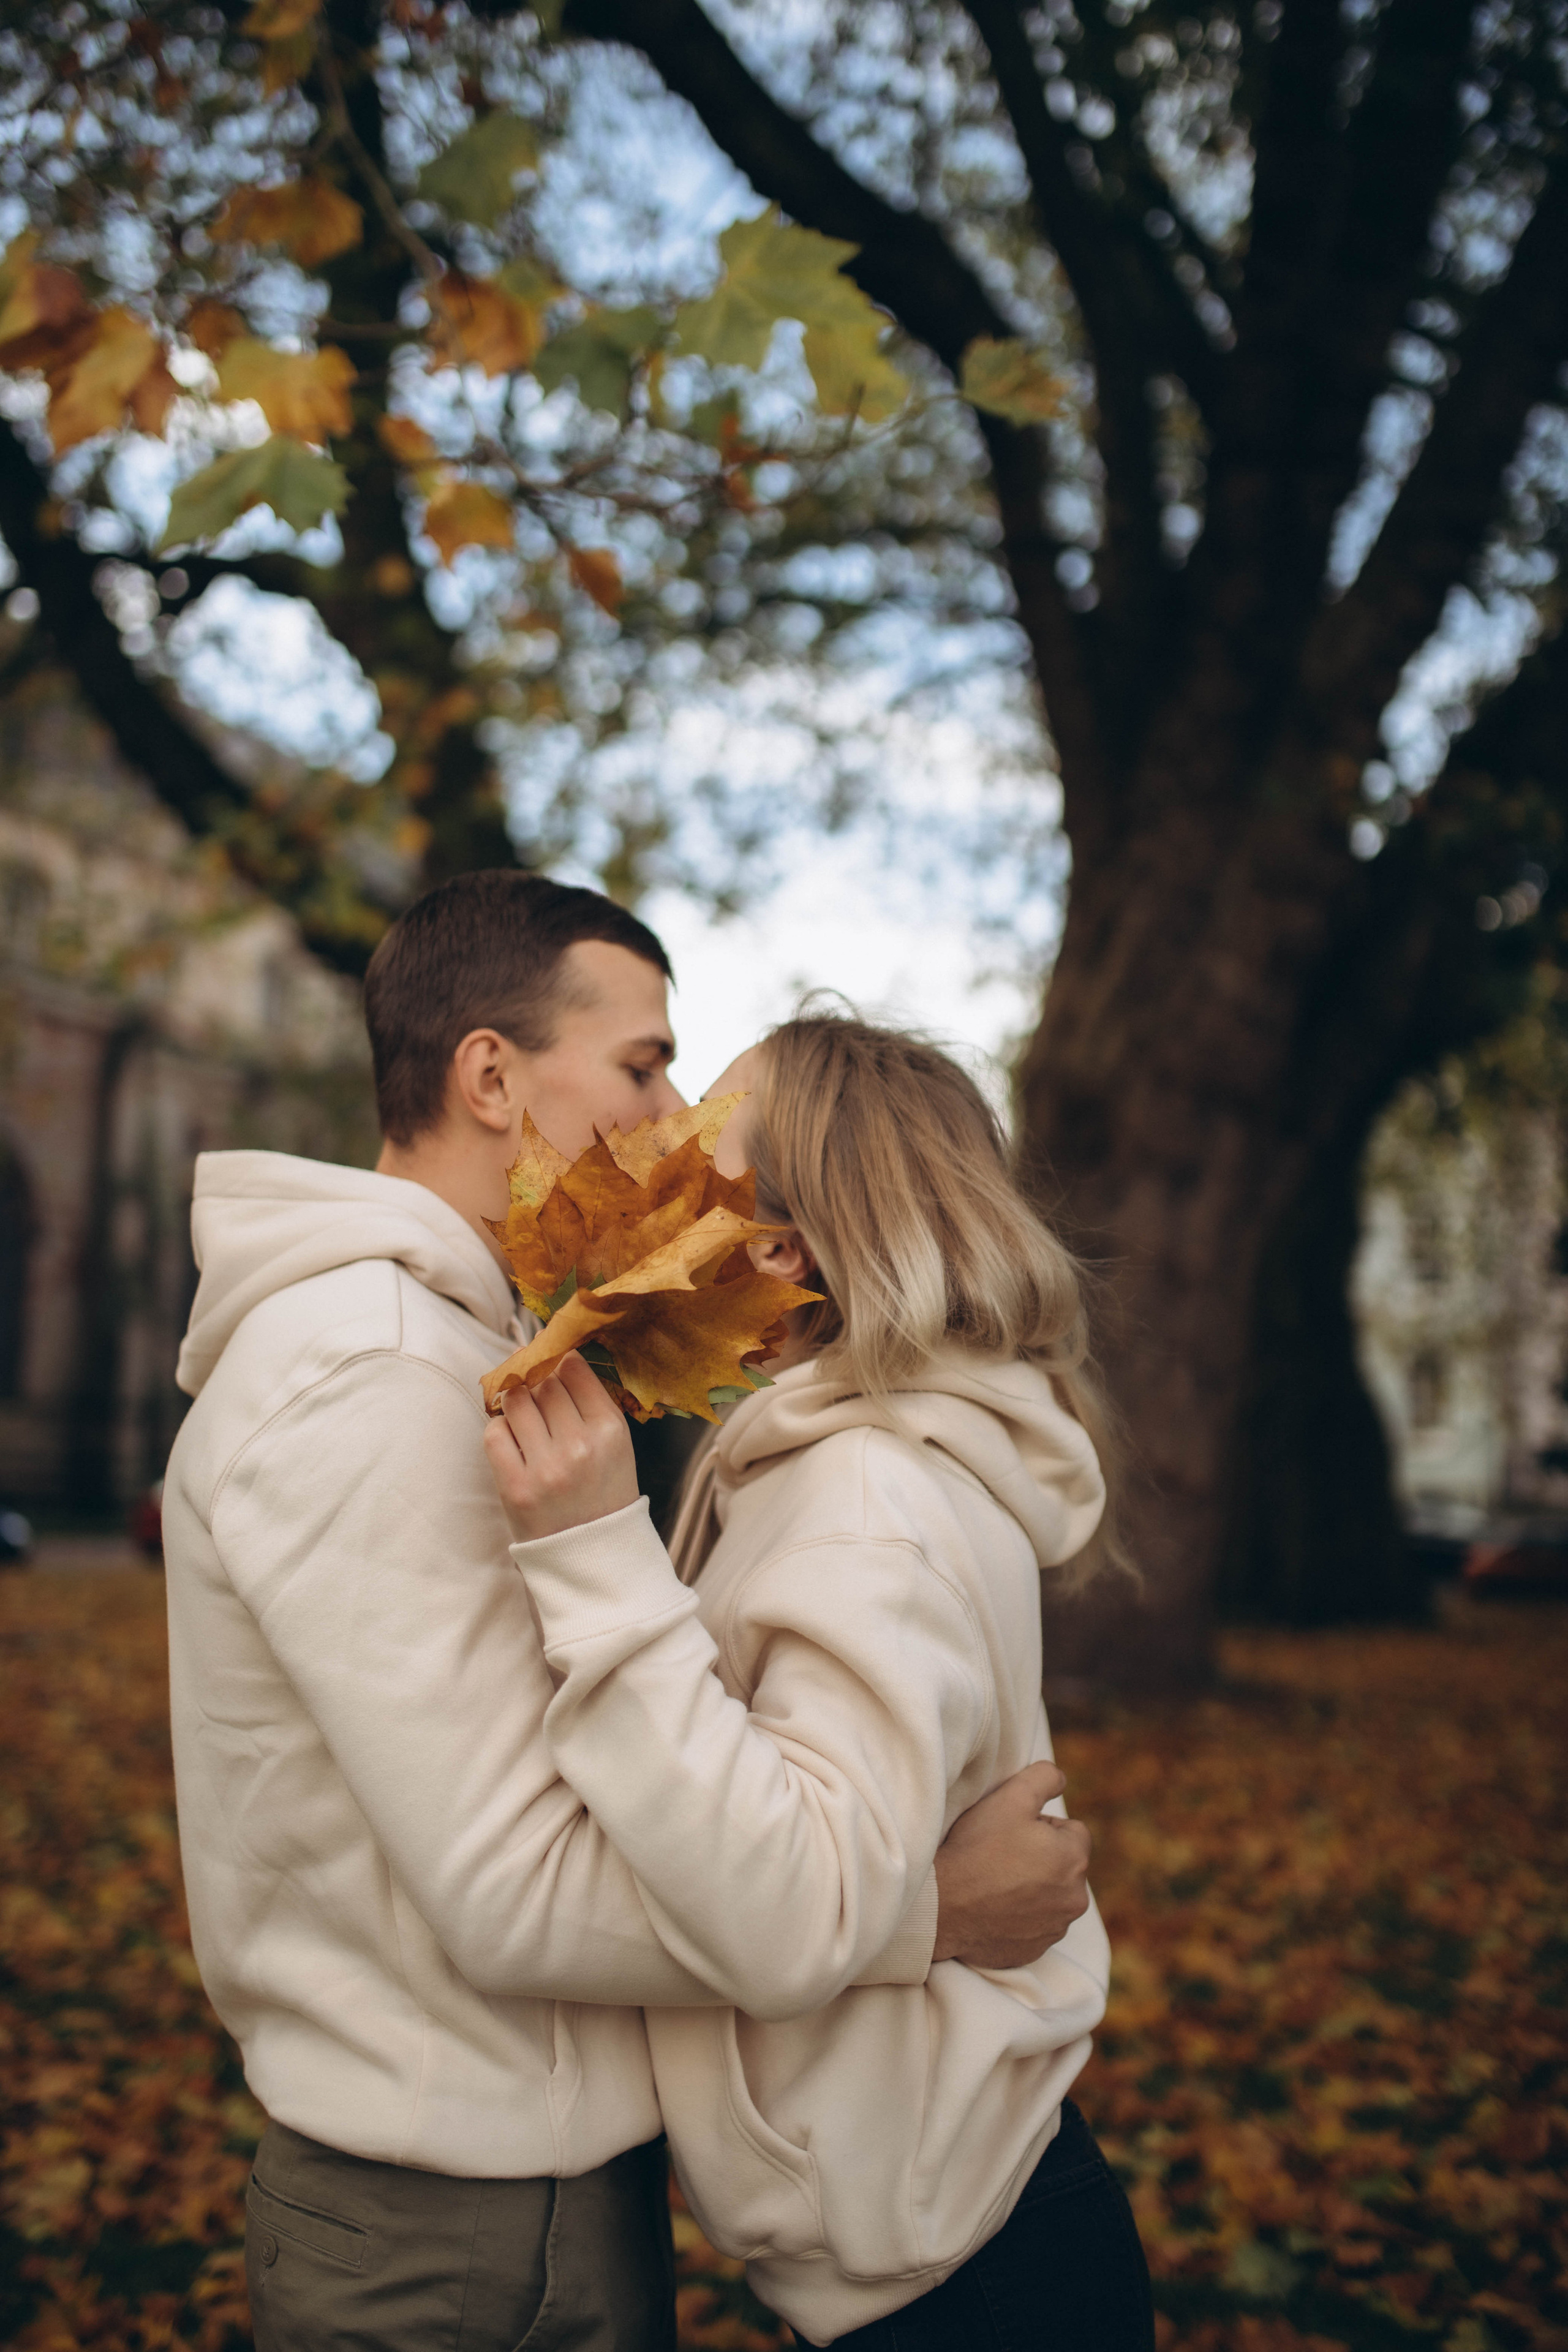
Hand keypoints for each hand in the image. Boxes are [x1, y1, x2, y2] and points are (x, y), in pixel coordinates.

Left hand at [483, 1354, 639, 1540]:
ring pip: (516, 1402)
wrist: (592, 1557)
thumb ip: (592, 1403)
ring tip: (523, 1414)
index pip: (574, 1369)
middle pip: (543, 1383)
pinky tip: (512, 1438)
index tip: (550, 1362)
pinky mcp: (516, 1488)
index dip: (557, 1360)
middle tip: (533, 1387)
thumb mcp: (617, 1445)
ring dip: (515, 1401)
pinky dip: (500, 1428)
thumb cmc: (604, 1493)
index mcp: (611, 1431)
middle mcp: (580, 1446)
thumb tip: (555, 1357)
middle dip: (536, 1380)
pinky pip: (494, 1434)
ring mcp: (546, 1468)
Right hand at [931, 1762, 1091, 1969]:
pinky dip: (1020, 1914)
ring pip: (1051, 1894)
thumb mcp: (1010, 1797)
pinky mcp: (1035, 1950)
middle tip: (1001, 1854)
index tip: (1012, 1832)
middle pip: (1063, 1864)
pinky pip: (1035, 1923)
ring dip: (1032, 1886)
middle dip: (1041, 1857)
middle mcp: (1074, 1899)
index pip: (1071, 1830)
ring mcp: (1055, 1928)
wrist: (943, 1906)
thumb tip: (1061, 1779)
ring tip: (995, 1881)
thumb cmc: (977, 1849)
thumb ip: (1045, 1777)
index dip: (1040, 1826)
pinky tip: (993, 1905)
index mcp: (1074, 1860)